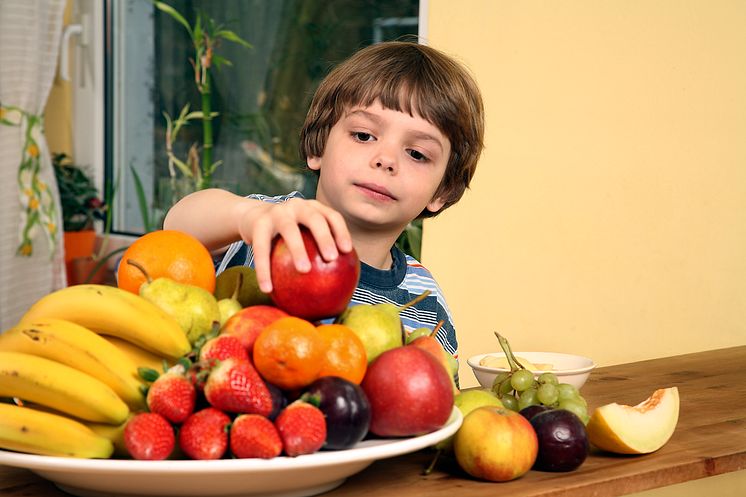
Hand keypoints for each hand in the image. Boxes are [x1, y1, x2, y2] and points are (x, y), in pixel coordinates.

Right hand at [236, 198, 352, 292]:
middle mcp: (297, 206)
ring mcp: (277, 212)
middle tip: (331, 258)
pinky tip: (267, 289)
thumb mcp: (303, 233)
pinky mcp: (258, 224)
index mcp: (312, 208)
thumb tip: (337, 285)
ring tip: (304, 270)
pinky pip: (261, 249)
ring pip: (289, 230)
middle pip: (314, 219)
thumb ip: (317, 249)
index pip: (332, 216)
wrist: (252, 218)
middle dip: (324, 237)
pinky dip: (263, 269)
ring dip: (298, 249)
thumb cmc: (286, 234)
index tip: (347, 250)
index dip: (341, 231)